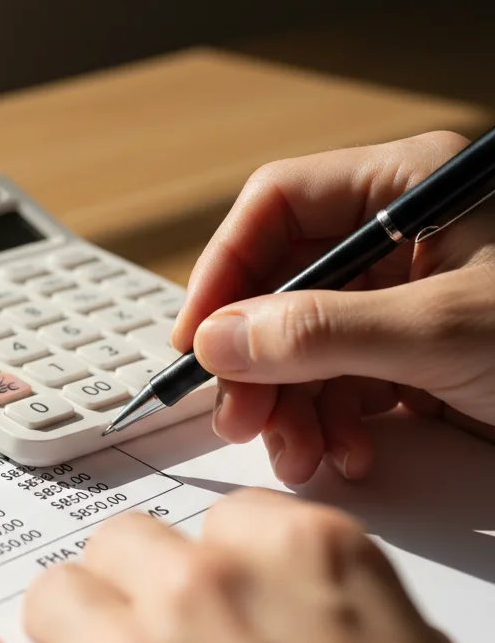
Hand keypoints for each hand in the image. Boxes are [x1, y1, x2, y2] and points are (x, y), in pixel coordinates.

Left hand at [0, 494, 494, 642]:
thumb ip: (339, 623)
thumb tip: (304, 628)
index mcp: (300, 557)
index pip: (227, 519)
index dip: (221, 563)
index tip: (214, 586)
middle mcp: (203, 591)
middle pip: (126, 545)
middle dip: (137, 583)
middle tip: (149, 624)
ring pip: (56, 595)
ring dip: (71, 626)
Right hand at [172, 131, 494, 483]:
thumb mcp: (443, 330)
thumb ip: (321, 332)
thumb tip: (219, 340)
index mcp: (408, 188)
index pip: (277, 208)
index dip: (224, 269)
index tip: (198, 338)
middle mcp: (399, 239)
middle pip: (281, 285)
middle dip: (257, 359)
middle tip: (239, 415)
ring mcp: (404, 302)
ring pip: (304, 344)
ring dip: (289, 404)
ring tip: (296, 452)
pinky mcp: (414, 357)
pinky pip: (341, 383)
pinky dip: (331, 424)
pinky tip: (344, 454)